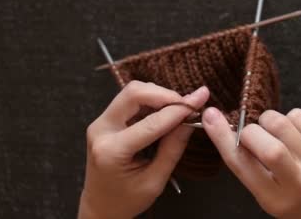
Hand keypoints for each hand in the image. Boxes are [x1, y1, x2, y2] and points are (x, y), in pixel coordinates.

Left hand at [78, 81, 209, 218]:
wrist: (100, 207)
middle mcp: (101, 130)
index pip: (152, 122)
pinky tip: (164, 113)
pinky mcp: (105, 120)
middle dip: (165, 94)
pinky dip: (151, 101)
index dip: (179, 109)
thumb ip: (173, 148)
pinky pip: (130, 100)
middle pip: (134, 93)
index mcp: (112, 151)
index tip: (200, 99)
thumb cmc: (126, 200)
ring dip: (158, 96)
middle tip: (187, 104)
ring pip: (132, 92)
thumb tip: (191, 120)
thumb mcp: (155, 181)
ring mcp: (100, 123)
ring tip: (177, 111)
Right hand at [202, 107, 300, 218]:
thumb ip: (250, 169)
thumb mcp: (270, 197)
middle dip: (250, 131)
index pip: (241, 163)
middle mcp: (297, 181)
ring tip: (274, 134)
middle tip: (253, 135)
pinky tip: (294, 133)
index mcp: (275, 198)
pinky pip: (299, 115)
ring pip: (280, 122)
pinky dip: (289, 117)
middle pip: (263, 143)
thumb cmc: (300, 204)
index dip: (222, 137)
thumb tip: (227, 128)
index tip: (211, 117)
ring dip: (268, 121)